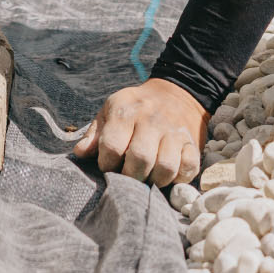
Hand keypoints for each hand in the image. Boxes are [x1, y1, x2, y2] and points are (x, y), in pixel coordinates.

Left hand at [72, 77, 207, 186]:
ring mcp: (175, 132)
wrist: (176, 92)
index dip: (106, 164)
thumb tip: (80, 153)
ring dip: (154, 180)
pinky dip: (177, 178)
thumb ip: (94, 133)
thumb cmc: (136, 108)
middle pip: (140, 159)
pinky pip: (188, 168)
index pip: (111, 147)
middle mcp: (152, 120)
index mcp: (126, 111)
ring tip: (148, 176)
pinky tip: (168, 173)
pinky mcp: (193, 143)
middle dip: (131, 176)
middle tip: (129, 176)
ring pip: (166, 168)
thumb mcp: (110, 110)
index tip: (108, 165)